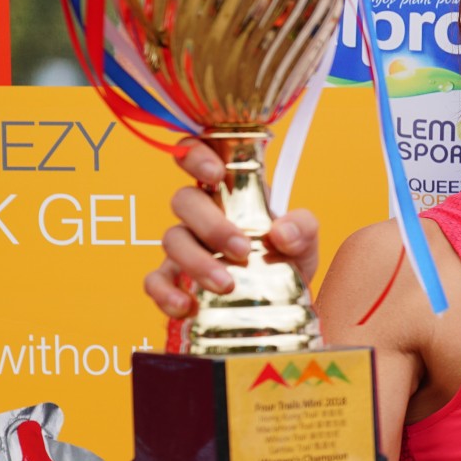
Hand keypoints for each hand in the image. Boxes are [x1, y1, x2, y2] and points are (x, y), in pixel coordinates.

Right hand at [146, 139, 321, 319]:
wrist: (282, 305)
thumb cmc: (287, 261)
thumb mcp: (305, 242)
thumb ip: (303, 228)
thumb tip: (281, 233)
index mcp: (229, 194)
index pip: (198, 156)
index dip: (196, 155)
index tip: (215, 173)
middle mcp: (201, 215)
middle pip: (184, 200)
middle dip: (211, 224)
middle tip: (242, 251)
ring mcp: (184, 247)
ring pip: (171, 239)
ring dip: (196, 261)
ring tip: (227, 285)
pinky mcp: (174, 280)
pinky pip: (155, 280)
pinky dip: (165, 292)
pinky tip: (186, 306)